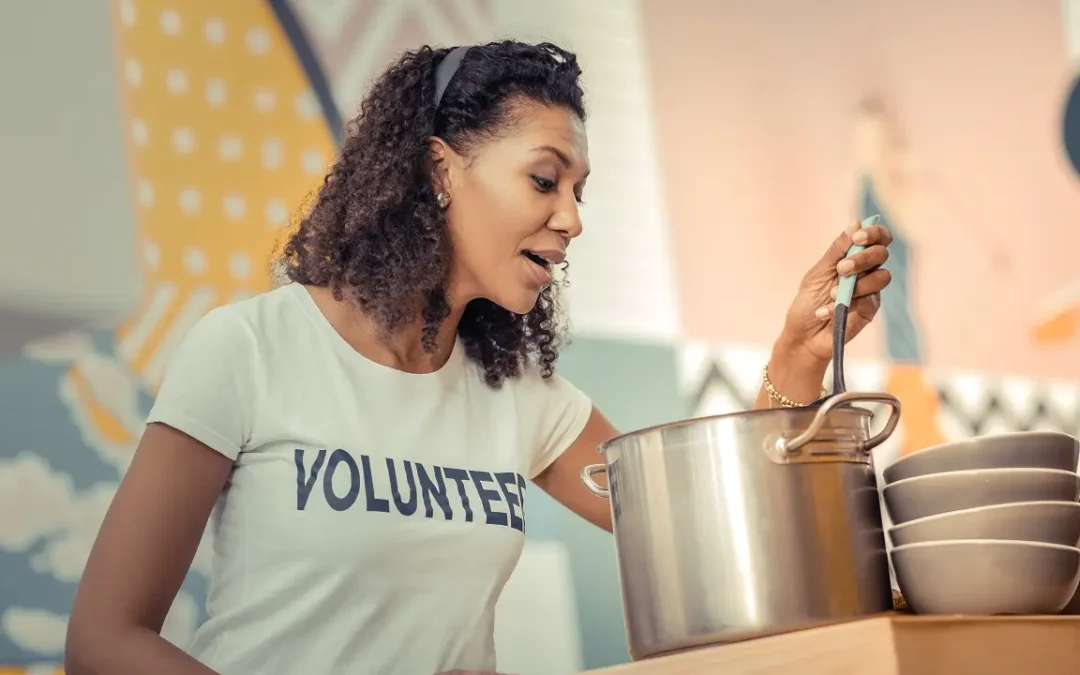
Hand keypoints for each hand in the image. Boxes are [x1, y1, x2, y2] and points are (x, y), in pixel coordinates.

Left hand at [779, 220, 893, 364]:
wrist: (803, 335)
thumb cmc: (808, 302)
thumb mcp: (818, 272)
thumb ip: (836, 250)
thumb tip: (856, 223)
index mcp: (854, 258)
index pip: (876, 239)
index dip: (874, 233)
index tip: (858, 238)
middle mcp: (866, 272)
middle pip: (882, 254)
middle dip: (863, 258)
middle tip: (841, 269)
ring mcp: (870, 292)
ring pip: (882, 277)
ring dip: (856, 283)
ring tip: (832, 294)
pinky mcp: (870, 311)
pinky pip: (869, 301)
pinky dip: (845, 305)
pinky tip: (825, 311)